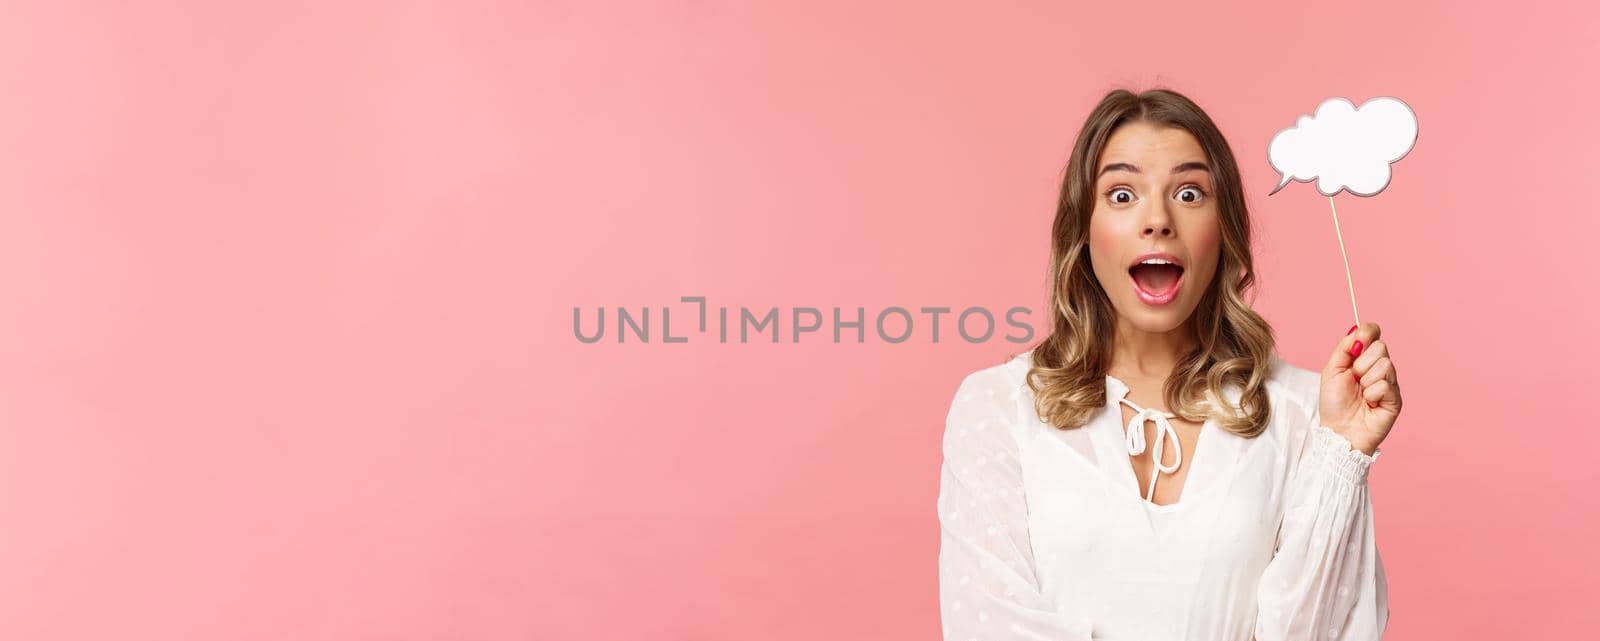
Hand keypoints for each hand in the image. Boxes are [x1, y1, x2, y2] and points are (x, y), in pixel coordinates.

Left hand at [1319, 322, 1401, 455]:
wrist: (1339, 431)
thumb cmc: (1334, 403)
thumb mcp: (1332, 370)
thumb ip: (1344, 348)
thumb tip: (1357, 328)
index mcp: (1364, 358)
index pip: (1374, 333)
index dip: (1367, 332)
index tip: (1356, 344)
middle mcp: (1380, 367)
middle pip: (1380, 347)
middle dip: (1361, 363)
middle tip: (1354, 379)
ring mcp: (1390, 382)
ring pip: (1384, 365)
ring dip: (1366, 380)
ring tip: (1361, 394)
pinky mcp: (1396, 398)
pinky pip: (1386, 384)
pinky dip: (1372, 394)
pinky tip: (1369, 403)